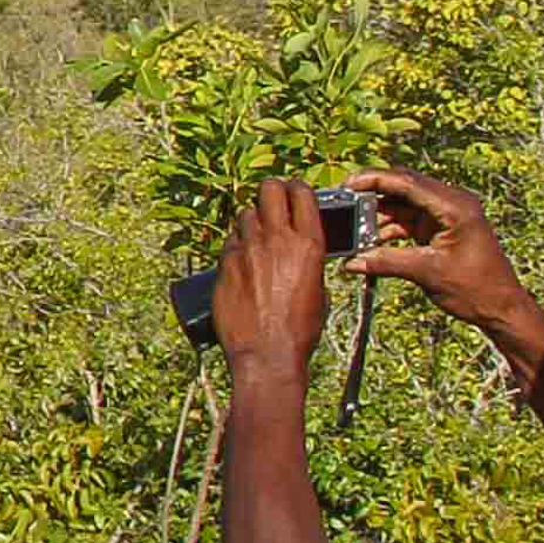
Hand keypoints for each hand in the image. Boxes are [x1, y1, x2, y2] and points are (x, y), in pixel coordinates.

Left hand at [212, 177, 333, 374]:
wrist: (267, 354)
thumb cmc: (299, 330)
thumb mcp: (318, 290)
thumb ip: (308, 260)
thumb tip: (300, 249)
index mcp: (308, 244)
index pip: (301, 193)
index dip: (297, 188)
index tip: (294, 190)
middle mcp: (276, 239)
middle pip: (268, 189)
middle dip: (271, 191)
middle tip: (272, 202)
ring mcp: (247, 249)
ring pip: (245, 214)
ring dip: (252, 222)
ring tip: (257, 239)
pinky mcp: (225, 263)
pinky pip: (230, 242)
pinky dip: (237, 246)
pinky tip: (242, 262)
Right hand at [338, 167, 538, 340]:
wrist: (502, 309)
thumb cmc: (476, 289)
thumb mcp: (427, 273)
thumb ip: (387, 262)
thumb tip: (351, 262)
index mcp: (455, 206)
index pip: (407, 182)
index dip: (374, 180)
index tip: (347, 183)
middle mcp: (452, 203)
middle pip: (403, 189)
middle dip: (373, 197)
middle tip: (345, 204)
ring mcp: (447, 215)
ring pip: (404, 205)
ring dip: (380, 217)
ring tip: (355, 231)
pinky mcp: (442, 229)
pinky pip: (410, 221)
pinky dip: (391, 229)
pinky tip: (371, 242)